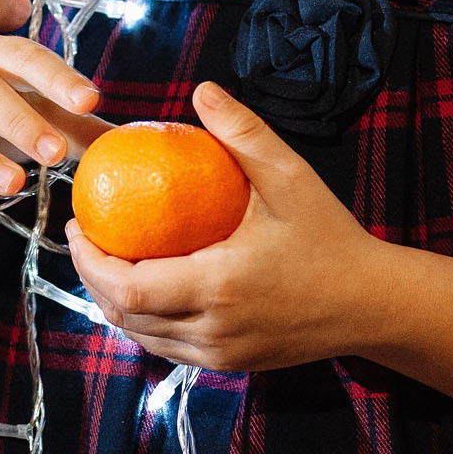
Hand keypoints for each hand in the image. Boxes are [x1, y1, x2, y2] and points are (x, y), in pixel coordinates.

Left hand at [66, 83, 387, 372]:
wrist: (374, 304)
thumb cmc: (331, 239)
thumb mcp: (290, 176)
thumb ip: (243, 132)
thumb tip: (201, 89)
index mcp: (220, 286)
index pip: (129, 288)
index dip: (90, 261)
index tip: (79, 222)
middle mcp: (215, 329)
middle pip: (124, 316)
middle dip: (91, 277)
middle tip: (85, 235)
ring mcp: (221, 354)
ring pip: (142, 336)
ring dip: (114, 302)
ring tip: (106, 257)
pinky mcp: (231, 364)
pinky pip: (168, 346)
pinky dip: (145, 320)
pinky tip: (143, 284)